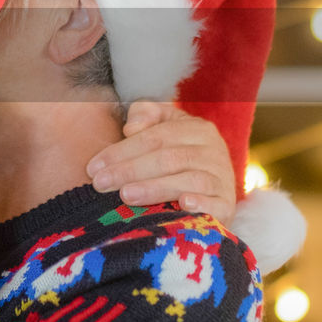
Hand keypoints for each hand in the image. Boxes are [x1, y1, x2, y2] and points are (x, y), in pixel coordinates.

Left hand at [85, 100, 236, 226]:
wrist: (212, 190)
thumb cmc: (175, 157)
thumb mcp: (162, 129)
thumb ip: (145, 116)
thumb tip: (132, 126)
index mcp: (196, 129)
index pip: (154, 137)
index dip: (122, 150)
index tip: (93, 167)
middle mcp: (213, 151)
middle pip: (168, 158)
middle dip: (130, 170)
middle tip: (100, 183)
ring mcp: (222, 178)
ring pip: (189, 180)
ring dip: (155, 188)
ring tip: (126, 195)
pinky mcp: (227, 205)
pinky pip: (216, 204)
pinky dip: (201, 204)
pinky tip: (183, 205)